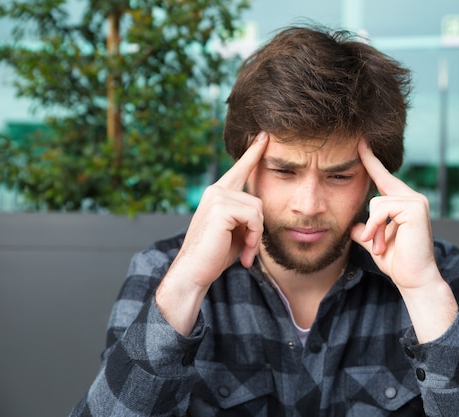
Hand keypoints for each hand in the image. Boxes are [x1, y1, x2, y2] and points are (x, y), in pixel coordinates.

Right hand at [175, 131, 268, 287]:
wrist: (194, 272)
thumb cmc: (215, 255)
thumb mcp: (236, 231)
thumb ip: (246, 216)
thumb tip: (261, 211)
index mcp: (219, 194)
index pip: (240, 169)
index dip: (253, 152)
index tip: (264, 136)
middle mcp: (216, 190)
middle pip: (257, 199)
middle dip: (258, 228)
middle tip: (249, 249)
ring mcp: (217, 196)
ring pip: (257, 209)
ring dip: (256, 235)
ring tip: (245, 252)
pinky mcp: (221, 207)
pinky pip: (254, 217)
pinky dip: (253, 237)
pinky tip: (244, 252)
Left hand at [350, 139, 436, 290]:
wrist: (414, 279)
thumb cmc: (397, 262)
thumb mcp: (376, 242)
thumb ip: (366, 230)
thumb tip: (354, 226)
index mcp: (403, 202)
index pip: (384, 177)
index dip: (371, 160)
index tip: (360, 143)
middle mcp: (412, 198)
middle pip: (378, 188)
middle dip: (372, 216)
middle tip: (379, 242)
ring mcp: (416, 201)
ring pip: (377, 202)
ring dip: (374, 229)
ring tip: (382, 246)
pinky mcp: (415, 207)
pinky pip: (382, 209)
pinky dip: (376, 227)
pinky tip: (381, 243)